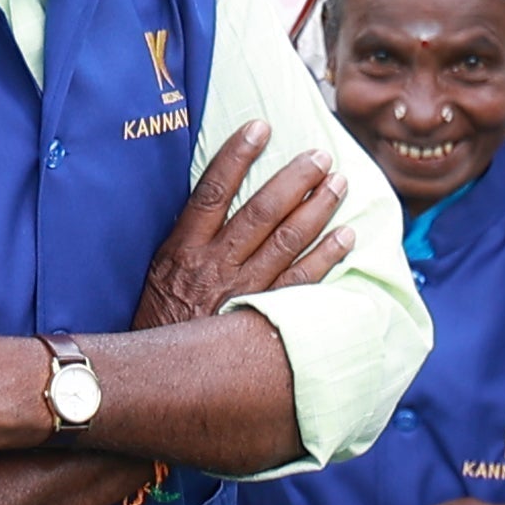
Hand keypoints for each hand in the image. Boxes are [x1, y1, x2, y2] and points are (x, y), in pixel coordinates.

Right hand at [137, 124, 350, 326]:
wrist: (159, 377)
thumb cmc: (158, 321)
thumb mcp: (158, 274)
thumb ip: (185, 239)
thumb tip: (213, 199)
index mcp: (183, 249)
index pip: (212, 190)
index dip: (236, 155)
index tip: (260, 127)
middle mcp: (213, 265)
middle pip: (260, 211)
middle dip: (294, 179)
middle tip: (321, 156)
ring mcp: (240, 291)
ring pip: (286, 241)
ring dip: (317, 209)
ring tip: (339, 184)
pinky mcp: (260, 315)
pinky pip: (301, 282)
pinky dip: (326, 257)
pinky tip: (346, 237)